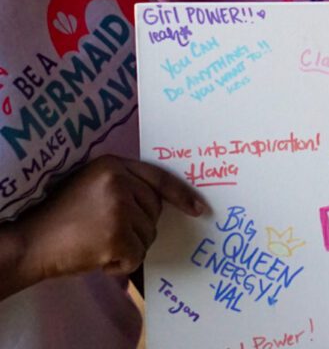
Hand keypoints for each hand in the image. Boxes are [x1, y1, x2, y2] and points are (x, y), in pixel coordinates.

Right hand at [19, 155, 204, 281]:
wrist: (29, 244)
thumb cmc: (60, 217)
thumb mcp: (91, 185)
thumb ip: (122, 184)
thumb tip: (159, 202)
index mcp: (113, 164)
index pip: (159, 178)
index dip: (181, 195)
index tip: (198, 208)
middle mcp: (119, 181)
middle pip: (154, 210)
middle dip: (138, 227)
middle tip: (106, 234)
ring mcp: (118, 208)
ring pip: (148, 234)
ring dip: (128, 247)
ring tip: (98, 244)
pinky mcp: (115, 235)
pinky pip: (136, 256)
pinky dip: (120, 264)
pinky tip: (98, 259)